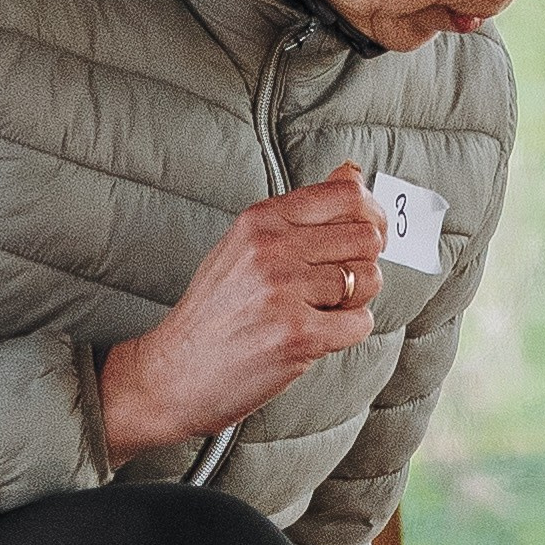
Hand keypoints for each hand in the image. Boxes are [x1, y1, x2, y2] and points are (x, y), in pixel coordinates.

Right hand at [99, 167, 384, 461]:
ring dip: (354, 301)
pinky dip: (345, 334)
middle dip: (363, 263)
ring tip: (316, 312)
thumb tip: (352, 171)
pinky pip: (360, 324)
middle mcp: (272, 248)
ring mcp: (284, 291)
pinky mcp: (298, 335)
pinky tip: (312, 337)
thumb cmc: (215, 312)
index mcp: (261, 219)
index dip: (372, 215)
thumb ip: (299, 212)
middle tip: (336, 286)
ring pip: (368, 280)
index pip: (347, 194)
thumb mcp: (245, 245)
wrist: (172, 374)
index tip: (370, 234)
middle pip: (366, 237)